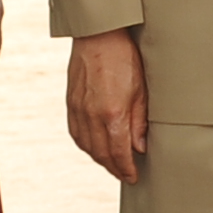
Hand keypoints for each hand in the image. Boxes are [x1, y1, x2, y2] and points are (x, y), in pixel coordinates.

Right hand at [65, 29, 147, 181]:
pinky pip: (76, 133)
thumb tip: (140, 148)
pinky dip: (86, 145)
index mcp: (112, 114)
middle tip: (125, 175)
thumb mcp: (142, 90)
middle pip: (101, 154)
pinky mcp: (71, 103)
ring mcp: (78, 110)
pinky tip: (95, 147)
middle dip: (114, 168)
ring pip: (87, 146)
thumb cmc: (125, 58)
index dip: (126, 169)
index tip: (133, 177)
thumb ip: (139, 122)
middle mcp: (91, 116)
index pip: (119, 153)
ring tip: (112, 164)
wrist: (99, 36)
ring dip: (100, 159)